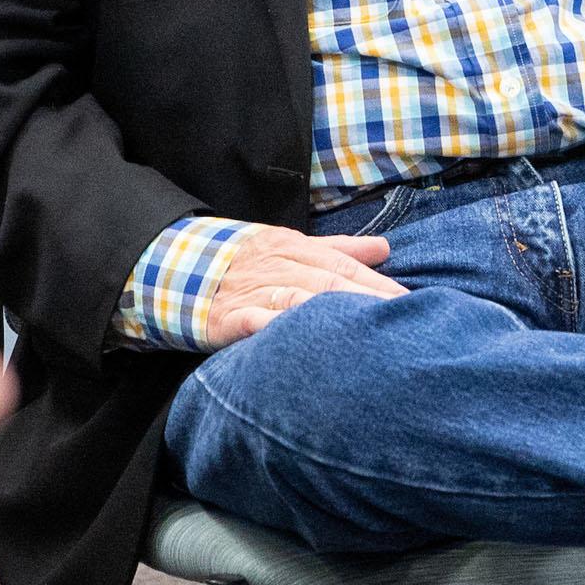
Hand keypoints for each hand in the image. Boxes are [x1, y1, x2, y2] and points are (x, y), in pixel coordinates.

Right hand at [204, 225, 407, 346]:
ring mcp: (252, 290)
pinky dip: (275, 327)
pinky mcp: (228, 317)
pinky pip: (254, 321)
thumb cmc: (247, 261)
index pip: (341, 265)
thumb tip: (384, 248)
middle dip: (365, 299)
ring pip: (297, 299)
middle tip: (399, 318)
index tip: (406, 300)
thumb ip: (338, 248)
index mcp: (293, 246)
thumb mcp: (290, 246)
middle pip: (327, 282)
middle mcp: (277, 265)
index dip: (375, 282)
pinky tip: (296, 338)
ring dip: (331, 314)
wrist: (177, 267)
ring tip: (363, 331)